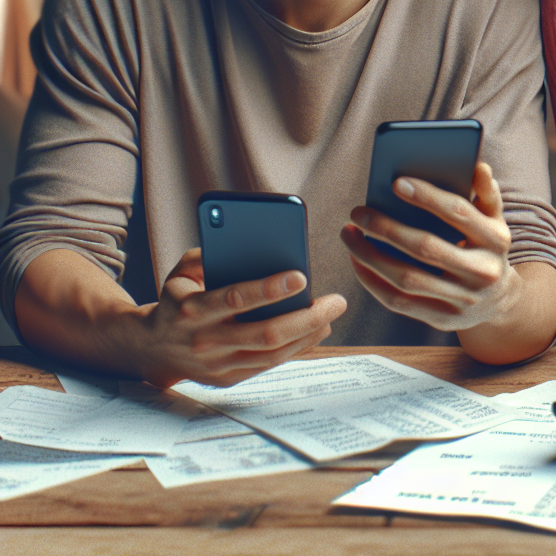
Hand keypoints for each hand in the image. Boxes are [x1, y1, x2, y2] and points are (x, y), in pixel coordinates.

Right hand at [135, 248, 346, 388]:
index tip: (301, 275)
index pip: (235, 298)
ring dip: (308, 334)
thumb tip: (247, 245)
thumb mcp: (182, 270)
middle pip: (265, 333)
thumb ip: (209, 253)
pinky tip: (316, 330)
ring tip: (331, 314)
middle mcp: (204, 341)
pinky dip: (297, 348)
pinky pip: (270, 365)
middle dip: (306, 317)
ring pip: (272, 354)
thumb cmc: (178, 297)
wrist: (151, 348)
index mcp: (191, 309)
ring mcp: (217, 365)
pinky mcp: (227, 379)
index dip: (269, 289)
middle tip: (336, 301)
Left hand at [341, 162, 518, 332]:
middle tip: (358, 212)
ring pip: (406, 278)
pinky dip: (373, 280)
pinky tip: (357, 260)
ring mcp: (463, 300)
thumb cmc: (487, 247)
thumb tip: (478, 167)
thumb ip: (486, 192)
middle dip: (386, 228)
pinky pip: (399, 302)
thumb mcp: (494, 219)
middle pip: (426, 248)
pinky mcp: (443, 320)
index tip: (396, 182)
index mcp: (496, 239)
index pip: (458, 213)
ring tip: (350, 234)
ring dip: (370, 255)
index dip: (428, 197)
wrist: (501, 299)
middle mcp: (483, 272)